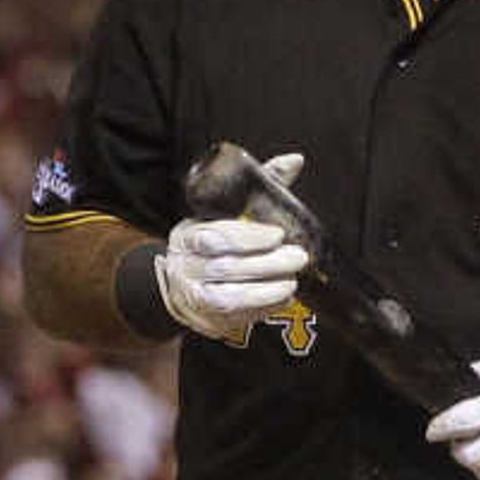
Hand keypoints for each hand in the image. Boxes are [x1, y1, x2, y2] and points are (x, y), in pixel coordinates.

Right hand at [157, 151, 310, 344]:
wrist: (183, 281)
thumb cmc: (214, 239)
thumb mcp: (228, 210)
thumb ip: (259, 185)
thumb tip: (295, 161)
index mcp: (187, 235)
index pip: (213, 236)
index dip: (247, 238)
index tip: (277, 235)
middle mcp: (184, 266)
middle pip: (224, 268)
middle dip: (266, 264)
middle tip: (297, 257)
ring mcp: (192, 295)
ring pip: (227, 296)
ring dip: (264, 290)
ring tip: (291, 282)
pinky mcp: (206, 318)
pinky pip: (234, 316)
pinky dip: (262, 308)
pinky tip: (282, 297)